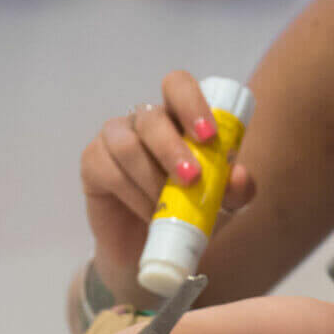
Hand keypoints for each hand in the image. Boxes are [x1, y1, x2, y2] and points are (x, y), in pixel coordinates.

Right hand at [80, 71, 256, 303]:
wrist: (152, 247)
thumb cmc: (190, 212)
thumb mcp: (222, 205)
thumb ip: (236, 189)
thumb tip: (240, 176)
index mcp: (178, 117)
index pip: (178, 86)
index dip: (191, 103)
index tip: (208, 136)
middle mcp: (145, 121)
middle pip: (151, 117)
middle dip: (172, 149)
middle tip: (191, 179)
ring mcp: (115, 138)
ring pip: (127, 144)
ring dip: (151, 180)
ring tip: (167, 208)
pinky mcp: (93, 162)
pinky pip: (108, 170)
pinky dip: (133, 195)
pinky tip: (148, 212)